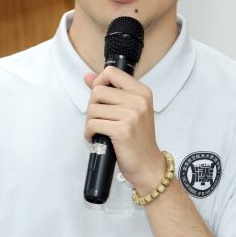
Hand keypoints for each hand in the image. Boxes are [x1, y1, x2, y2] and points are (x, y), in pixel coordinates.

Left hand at [84, 67, 162, 192]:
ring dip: (90, 121)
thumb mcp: (130, 110)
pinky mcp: (122, 130)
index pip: (111, 72)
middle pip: (98, 91)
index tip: (98, 96)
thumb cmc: (138, 138)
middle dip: (92, 106)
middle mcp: (139, 100)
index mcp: (142, 91)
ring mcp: (132, 115)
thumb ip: (110, 91)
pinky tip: (96, 137)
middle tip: (99, 119)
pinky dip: (89, 133)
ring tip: (99, 129)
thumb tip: (88, 77)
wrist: (148, 164)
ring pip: (93, 109)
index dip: (98, 82)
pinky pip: (92, 124)